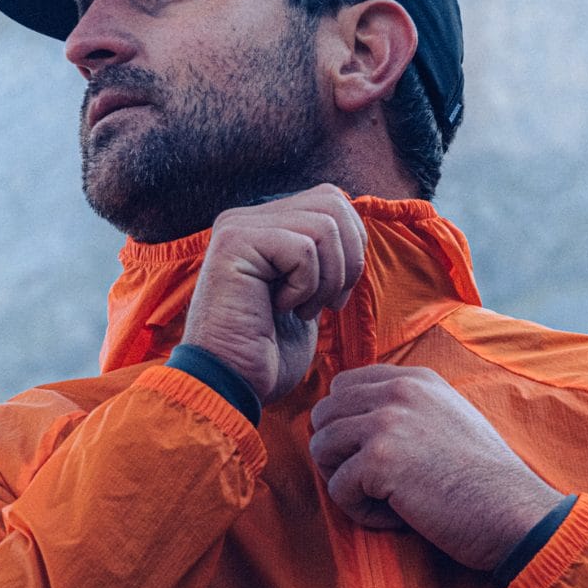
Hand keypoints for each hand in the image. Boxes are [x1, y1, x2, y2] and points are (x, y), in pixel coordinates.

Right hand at [179, 186, 367, 404]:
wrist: (230, 386)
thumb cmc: (266, 352)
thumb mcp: (307, 295)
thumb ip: (323, 257)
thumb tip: (357, 232)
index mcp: (263, 226)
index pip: (332, 201)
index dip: (352, 248)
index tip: (334, 298)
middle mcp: (246, 218)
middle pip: (333, 201)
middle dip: (348, 259)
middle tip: (327, 304)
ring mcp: (238, 227)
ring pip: (323, 225)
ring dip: (326, 279)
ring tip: (301, 310)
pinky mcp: (235, 243)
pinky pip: (303, 249)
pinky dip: (306, 286)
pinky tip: (281, 308)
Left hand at [307, 363, 567, 568]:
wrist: (513, 512)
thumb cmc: (484, 481)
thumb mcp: (449, 421)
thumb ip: (407, 410)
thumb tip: (353, 423)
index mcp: (415, 378)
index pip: (344, 386)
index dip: (347, 426)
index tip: (377, 457)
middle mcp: (399, 390)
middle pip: (324, 414)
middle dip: (338, 454)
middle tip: (374, 484)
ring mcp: (388, 421)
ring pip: (321, 447)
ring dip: (346, 482)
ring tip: (387, 499)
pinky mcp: (379, 460)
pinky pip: (337, 489)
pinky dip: (363, 513)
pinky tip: (400, 517)